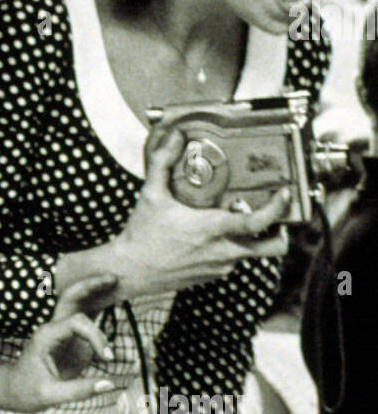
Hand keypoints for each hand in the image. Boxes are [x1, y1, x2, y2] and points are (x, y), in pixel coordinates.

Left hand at [0, 274, 119, 412]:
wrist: (12, 391)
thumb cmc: (26, 391)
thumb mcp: (50, 395)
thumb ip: (79, 390)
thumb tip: (110, 384)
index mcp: (46, 335)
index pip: (77, 322)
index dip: (96, 337)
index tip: (107, 358)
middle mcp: (54, 328)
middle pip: (72, 297)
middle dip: (91, 286)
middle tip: (113, 278)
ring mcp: (62, 331)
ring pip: (78, 302)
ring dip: (95, 291)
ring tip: (115, 280)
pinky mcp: (71, 339)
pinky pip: (86, 317)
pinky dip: (98, 306)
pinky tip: (112, 297)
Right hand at [111, 128, 290, 296]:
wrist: (129, 271)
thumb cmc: (142, 236)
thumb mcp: (152, 194)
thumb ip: (163, 162)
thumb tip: (174, 137)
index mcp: (212, 229)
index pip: (259, 222)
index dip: (278, 208)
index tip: (283, 193)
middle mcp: (222, 251)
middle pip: (273, 247)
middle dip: (281, 231)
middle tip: (275, 214)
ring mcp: (219, 266)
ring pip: (252, 253)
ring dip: (253, 237)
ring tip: (240, 218)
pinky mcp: (212, 275)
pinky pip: (233, 261)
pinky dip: (233, 247)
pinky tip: (215, 234)